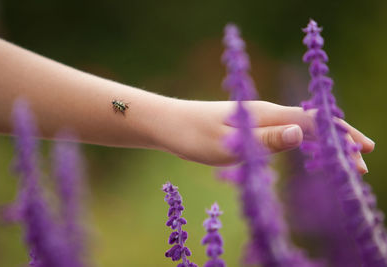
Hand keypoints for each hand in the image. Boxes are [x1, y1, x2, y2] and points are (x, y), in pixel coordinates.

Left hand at [159, 100, 373, 173]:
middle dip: (340, 140)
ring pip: (300, 126)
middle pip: (313, 123)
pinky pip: (284, 131)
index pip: (314, 123)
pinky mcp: (249, 126)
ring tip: (344, 157)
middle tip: (364, 160)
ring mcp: (257, 118)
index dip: (341, 138)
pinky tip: (308, 147)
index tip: (363, 154)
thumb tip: (303, 133)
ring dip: (325, 142)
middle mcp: (266, 113)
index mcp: (266, 115)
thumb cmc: (194, 136)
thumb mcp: (229, 143)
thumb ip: (266, 139)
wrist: (169, 124)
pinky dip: (304, 140)